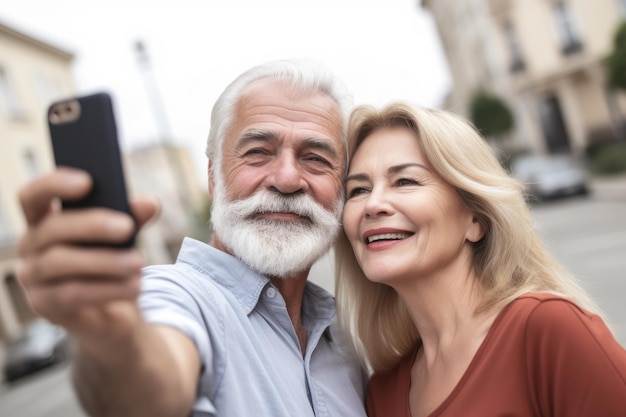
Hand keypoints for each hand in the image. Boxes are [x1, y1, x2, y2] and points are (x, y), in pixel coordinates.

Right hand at [17, 167, 158, 343]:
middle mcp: (31, 247)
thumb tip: (149, 203)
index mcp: (44, 220)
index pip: (32, 196)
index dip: (54, 185)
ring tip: (137, 262)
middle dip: (92, 224)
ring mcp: (33, 278)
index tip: (87, 182)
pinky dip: (107, 288)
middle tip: (127, 226)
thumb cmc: (112, 262)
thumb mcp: (123, 236)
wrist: (115, 311)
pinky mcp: (45, 306)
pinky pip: (72, 294)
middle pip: (53, 229)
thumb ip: (132, 217)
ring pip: (61, 262)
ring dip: (104, 261)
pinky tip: (134, 286)